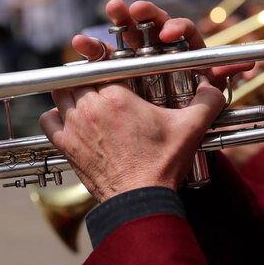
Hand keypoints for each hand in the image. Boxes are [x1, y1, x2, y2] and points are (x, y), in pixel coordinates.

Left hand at [40, 0, 244, 201]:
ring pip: (60, 93)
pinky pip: (48, 119)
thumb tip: (215, 84)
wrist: (140, 199)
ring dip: (71, 92)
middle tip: (102, 86)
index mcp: (117, 96)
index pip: (103, 65)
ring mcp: (74, 126)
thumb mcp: (190, 129)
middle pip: (79, 76)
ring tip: (86, 99)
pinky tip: (69, 119)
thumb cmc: (162, 164)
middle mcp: (90, 107)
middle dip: (89, 78)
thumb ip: (207, 101)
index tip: (114, 73)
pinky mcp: (65, 145)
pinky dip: (55, 115)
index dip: (107, 66)